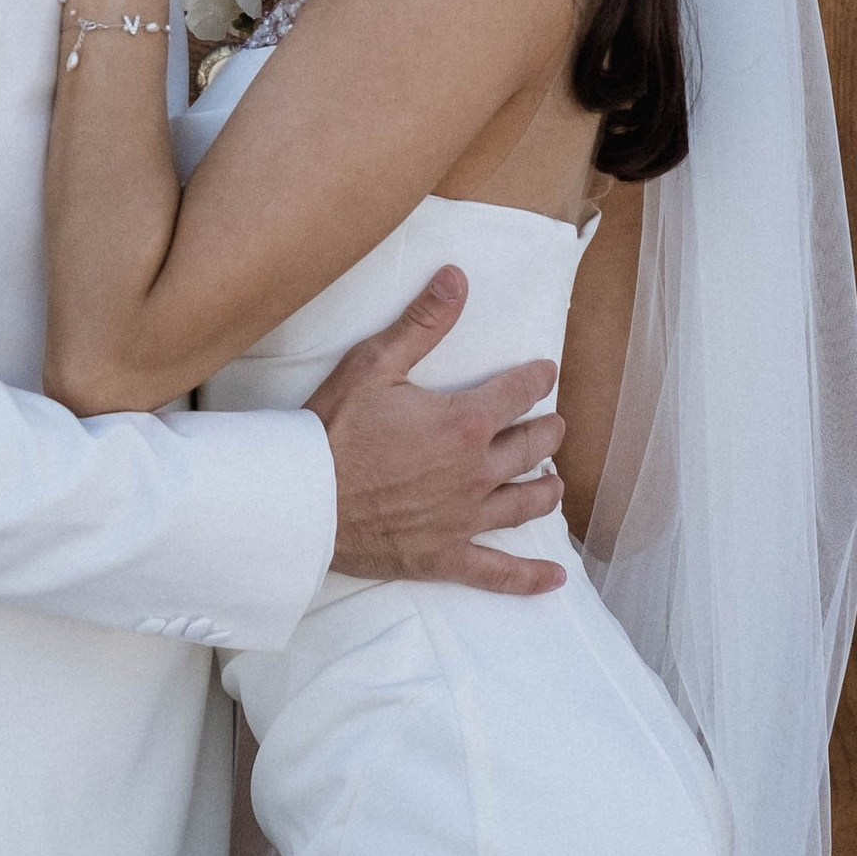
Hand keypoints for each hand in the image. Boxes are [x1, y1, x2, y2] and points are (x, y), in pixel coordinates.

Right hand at [311, 268, 567, 598]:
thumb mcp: (375, 364)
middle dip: (547, 432)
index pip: (517, 393)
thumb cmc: (334, 428)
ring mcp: (463, 519)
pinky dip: (529, 578)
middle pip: (531, 449)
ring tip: (554, 482)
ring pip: (525, 504)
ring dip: (546, 490)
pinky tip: (553, 579)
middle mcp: (475, 473)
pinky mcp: (444, 557)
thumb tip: (457, 277)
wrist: (302, 499)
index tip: (545, 371)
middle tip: (553, 424)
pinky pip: (498, 573)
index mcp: (464, 423)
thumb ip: (423, 322)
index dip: (536, 378)